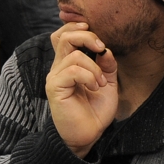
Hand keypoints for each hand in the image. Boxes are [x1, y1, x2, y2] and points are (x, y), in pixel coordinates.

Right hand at [45, 23, 118, 157]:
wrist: (86, 135)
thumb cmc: (94, 111)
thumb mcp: (107, 84)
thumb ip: (107, 65)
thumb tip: (105, 50)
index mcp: (68, 63)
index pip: (65, 34)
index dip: (79, 28)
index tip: (99, 40)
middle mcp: (59, 67)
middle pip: (64, 36)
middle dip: (87, 37)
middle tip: (101, 48)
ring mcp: (55, 77)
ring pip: (74, 55)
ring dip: (94, 67)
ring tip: (100, 83)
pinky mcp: (55, 88)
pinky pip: (72, 71)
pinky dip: (89, 76)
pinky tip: (94, 88)